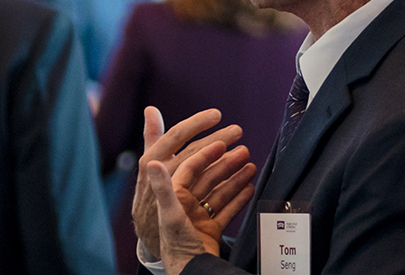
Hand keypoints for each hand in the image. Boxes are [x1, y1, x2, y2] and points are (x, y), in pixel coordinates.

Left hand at [142, 149, 255, 274]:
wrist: (191, 271)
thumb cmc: (176, 245)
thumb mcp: (169, 214)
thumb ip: (163, 188)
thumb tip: (153, 163)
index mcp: (172, 196)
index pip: (189, 167)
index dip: (205, 153)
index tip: (221, 142)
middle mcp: (184, 205)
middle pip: (208, 178)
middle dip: (226, 164)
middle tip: (243, 150)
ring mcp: (198, 217)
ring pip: (220, 192)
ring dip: (235, 179)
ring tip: (251, 166)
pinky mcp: (209, 230)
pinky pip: (226, 210)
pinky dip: (238, 199)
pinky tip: (249, 188)